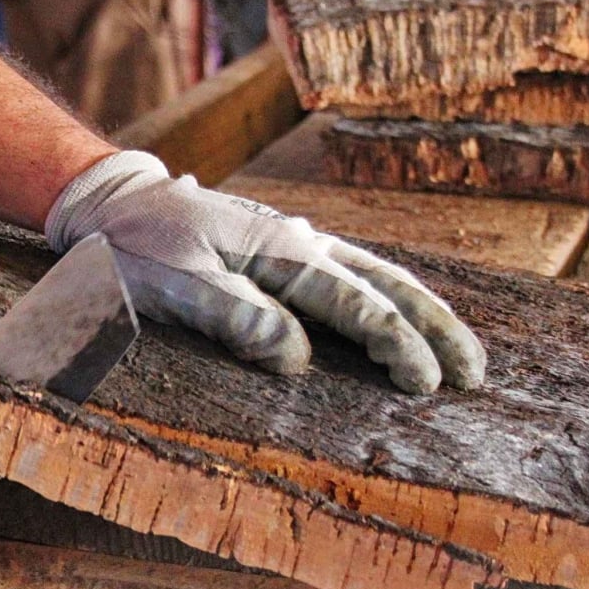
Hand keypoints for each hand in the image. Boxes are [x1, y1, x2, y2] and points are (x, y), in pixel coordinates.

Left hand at [46, 151, 486, 393]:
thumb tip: (299, 357)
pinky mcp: (283, 249)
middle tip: (474, 376)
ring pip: (379, 276)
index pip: (357, 305)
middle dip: (434, 330)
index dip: (397, 346)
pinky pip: (352, 273)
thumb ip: (238, 317)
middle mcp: (303, 242)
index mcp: (284, 252)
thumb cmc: (141, 247)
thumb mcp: (179, 285)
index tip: (427, 385)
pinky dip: (387, 297)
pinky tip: (398, 315)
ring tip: (459, 351)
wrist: (114, 204)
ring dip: (422, 313)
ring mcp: (297, 242)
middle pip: (388, 287)